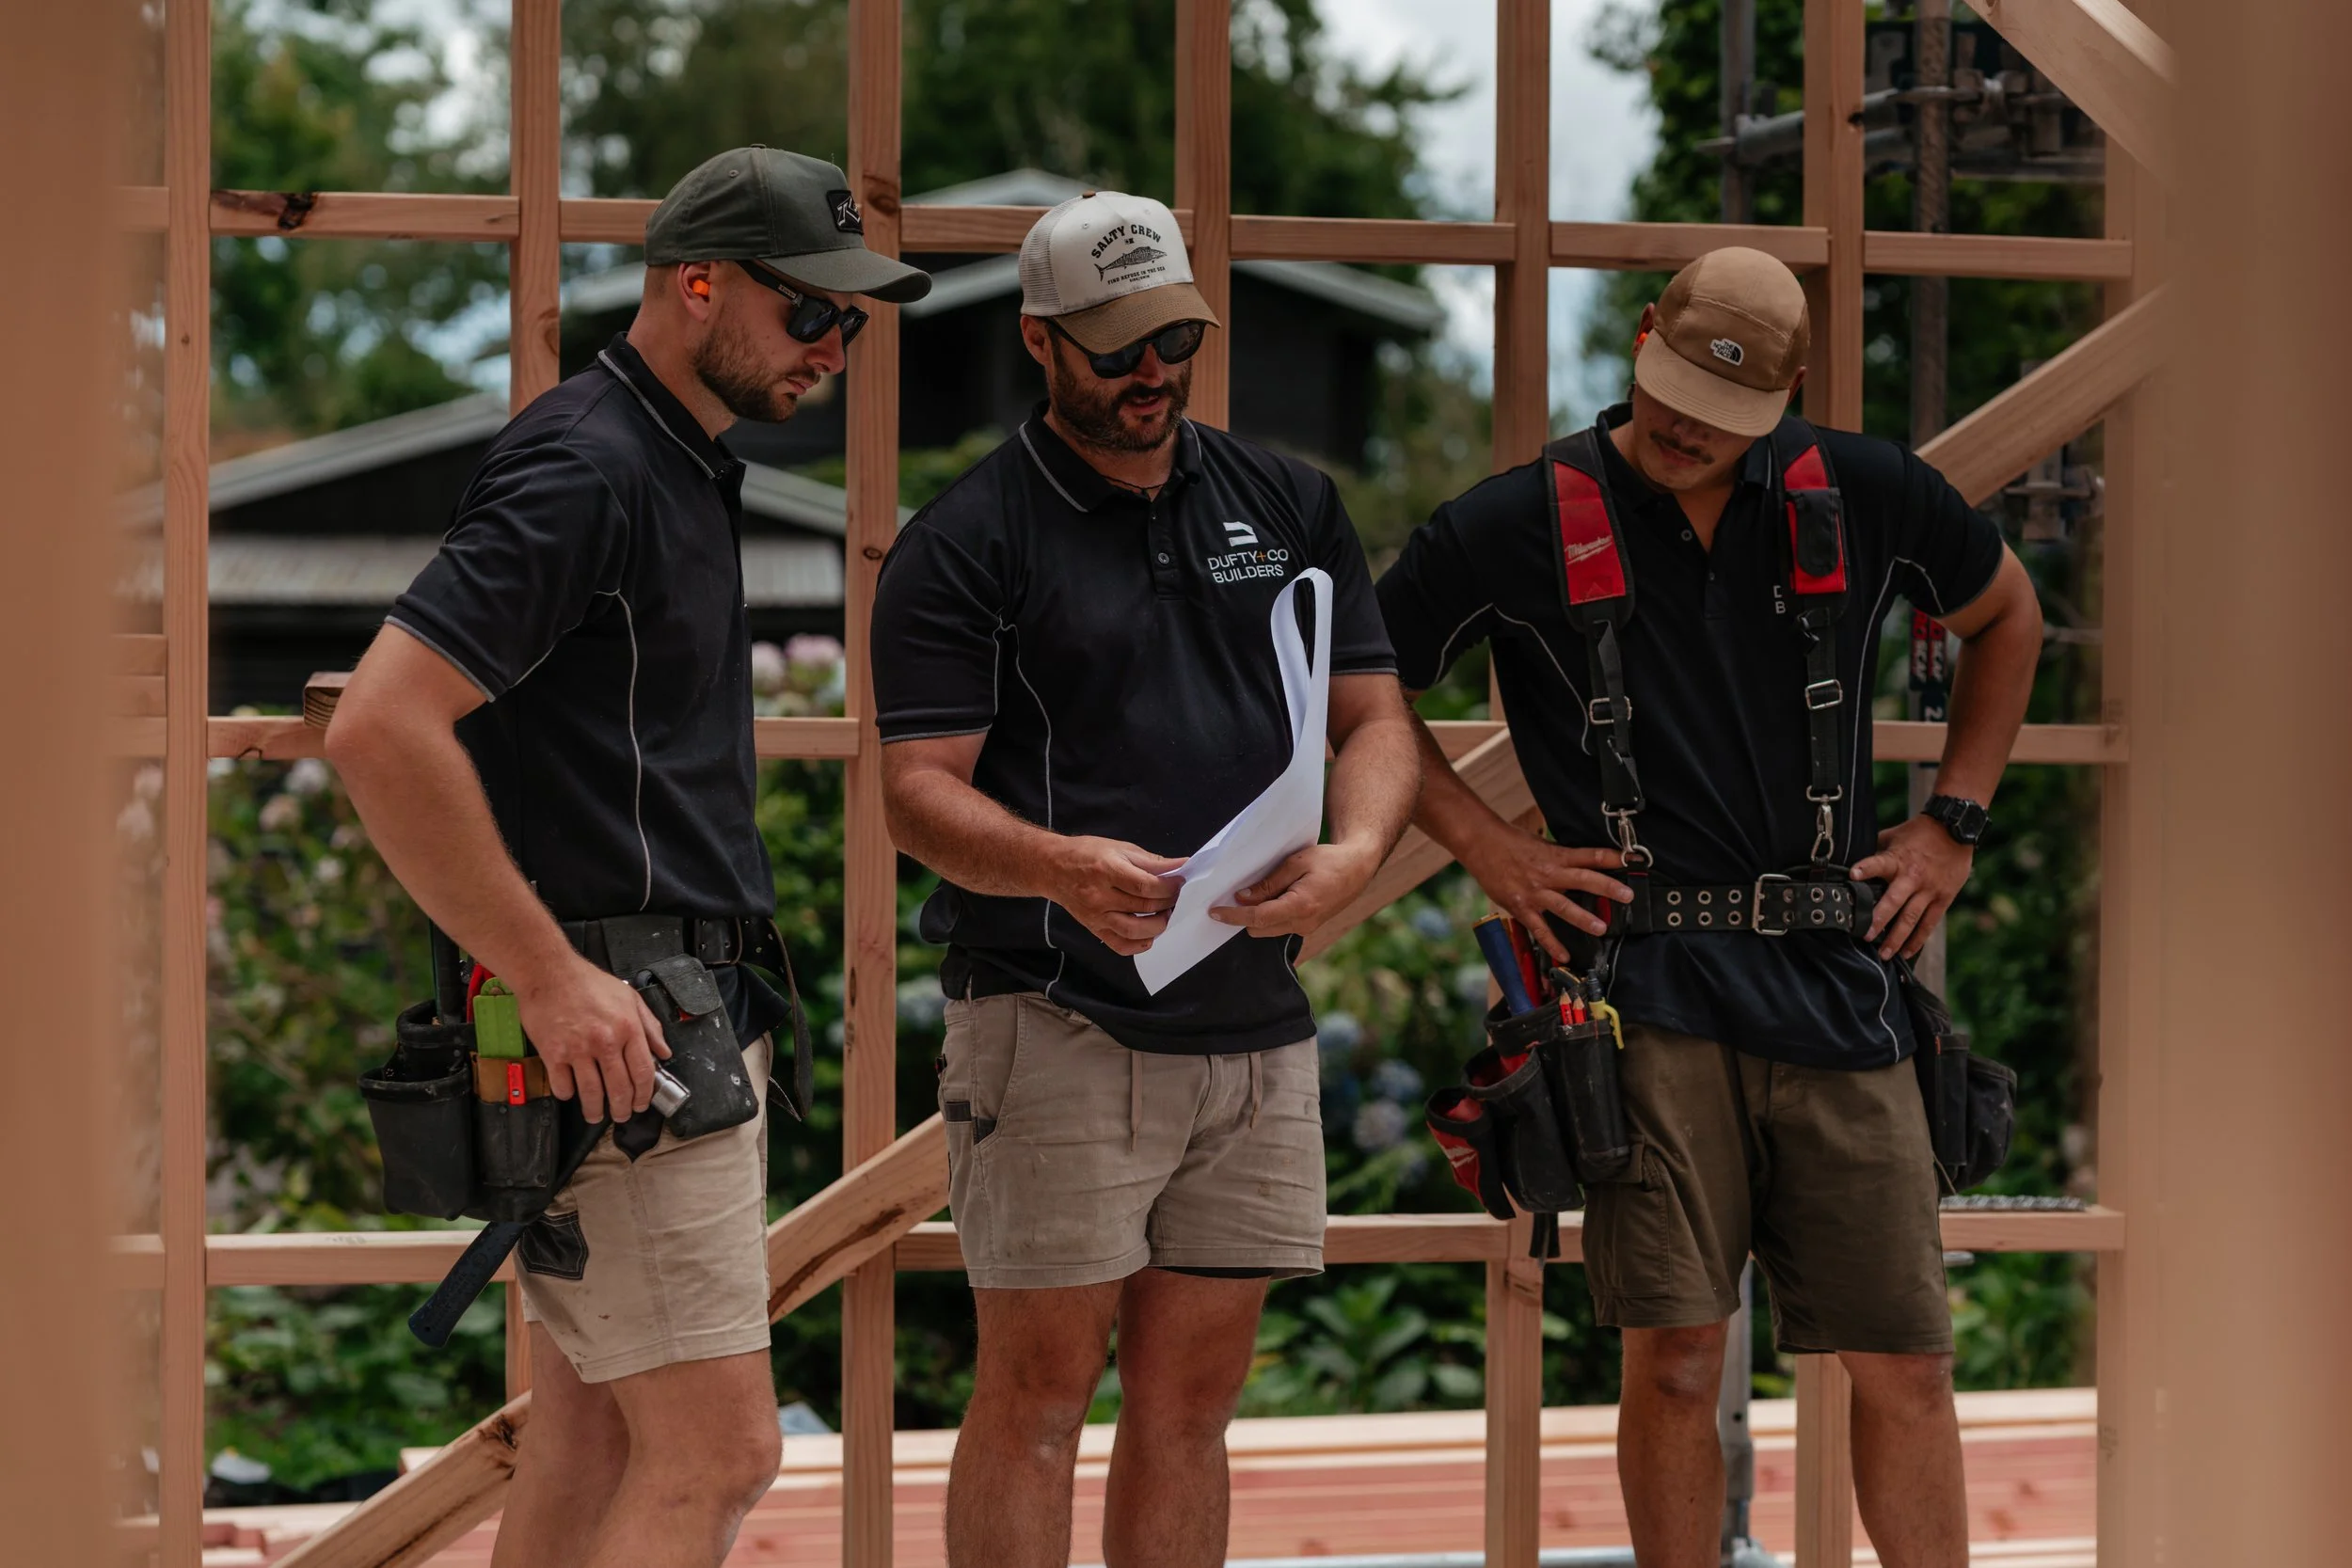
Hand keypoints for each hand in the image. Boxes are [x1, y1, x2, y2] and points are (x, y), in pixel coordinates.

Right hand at [509, 955, 671, 1122]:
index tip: (642, 1104)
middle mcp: (605, 1042)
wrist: (549, 973)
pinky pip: (563, 1086)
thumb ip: (650, 1026)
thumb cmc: (588, 983)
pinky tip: (570, 1093)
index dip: (644, 1094)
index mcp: (628, 1028)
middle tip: (622, 1116)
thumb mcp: (629, 998)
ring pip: (591, 1093)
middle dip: (622, 1109)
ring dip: (595, 1110)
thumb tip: (663, 1053)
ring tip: (596, 1115)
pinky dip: (567, 1094)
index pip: (643, 1072)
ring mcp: (578, 1049)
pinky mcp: (553, 1054)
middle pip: (619, 1088)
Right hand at [1044, 836, 1184, 955]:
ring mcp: (1096, 915)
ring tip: (1166, 914)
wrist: (1053, 867)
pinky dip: (1138, 945)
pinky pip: (1119, 945)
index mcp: (1107, 870)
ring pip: (1133, 930)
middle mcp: (1100, 896)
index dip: (1169, 886)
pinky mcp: (1094, 928)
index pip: (1145, 885)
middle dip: (1167, 902)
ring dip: (1157, 925)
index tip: (1181, 882)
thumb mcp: (1119, 847)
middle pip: (1143, 907)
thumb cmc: (1087, 853)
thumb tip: (1180, 866)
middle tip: (1177, 897)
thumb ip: (1151, 861)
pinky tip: (1149, 935)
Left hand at [1209, 838, 1385, 937]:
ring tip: (1253, 892)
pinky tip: (1270, 897)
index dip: (1233, 916)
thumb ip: (1268, 883)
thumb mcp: (1296, 863)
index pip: (1257, 918)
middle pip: (1259, 928)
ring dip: (1257, 915)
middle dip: (1243, 915)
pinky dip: (1270, 915)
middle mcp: (1303, 923)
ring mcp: (1307, 928)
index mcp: (1300, 906)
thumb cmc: (1329, 861)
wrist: (1358, 868)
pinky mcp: (1308, 927)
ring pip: (1269, 929)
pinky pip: (1280, 926)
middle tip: (1232, 894)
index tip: (1214, 912)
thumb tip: (1242, 898)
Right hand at [1459, 826, 1633, 962]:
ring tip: (1601, 928)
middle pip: (1583, 879)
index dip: (1613, 857)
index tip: (1633, 859)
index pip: (1590, 855)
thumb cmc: (1511, 842)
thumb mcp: (1541, 843)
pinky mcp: (1521, 907)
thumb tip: (1581, 863)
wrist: (1481, 844)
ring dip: (1583, 918)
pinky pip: (1539, 928)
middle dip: (1607, 888)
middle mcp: (1549, 873)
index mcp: (1557, 855)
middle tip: (1627, 896)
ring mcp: (1535, 892)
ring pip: (1563, 906)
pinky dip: (1551, 943)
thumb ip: (1560, 856)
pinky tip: (1564, 955)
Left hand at [1851, 815, 1974, 959]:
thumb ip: (1876, 852)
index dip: (1866, 868)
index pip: (1879, 863)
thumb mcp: (1893, 837)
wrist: (1955, 830)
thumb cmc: (1918, 834)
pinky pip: (1929, 923)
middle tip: (1865, 936)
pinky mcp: (1943, 898)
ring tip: (1885, 954)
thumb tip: (1850, 864)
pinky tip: (1908, 952)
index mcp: (1897, 859)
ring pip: (1912, 918)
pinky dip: (1918, 939)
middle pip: (1894, 901)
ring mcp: (1929, 889)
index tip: (1852, 874)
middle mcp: (1912, 877)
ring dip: (1897, 938)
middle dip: (1879, 919)